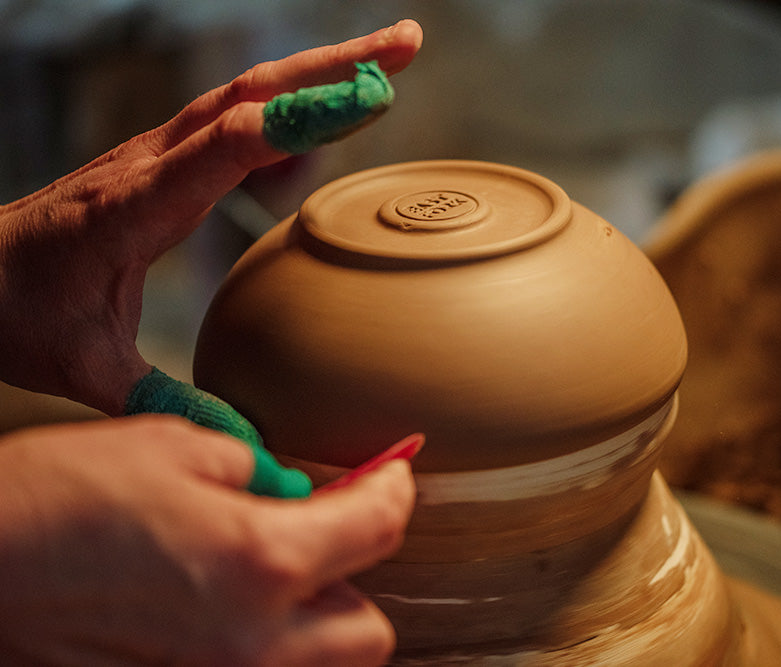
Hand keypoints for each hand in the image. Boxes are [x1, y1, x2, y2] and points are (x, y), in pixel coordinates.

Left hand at [0, 19, 421, 415]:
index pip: (224, 146)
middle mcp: (150, 164)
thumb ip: (165, 404)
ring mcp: (159, 153)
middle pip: (252, 93)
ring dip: (321, 71)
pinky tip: (328, 112)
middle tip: (408, 47)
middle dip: (335, 67)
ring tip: (392, 60)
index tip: (368, 100)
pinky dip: (292, 104)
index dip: (298, 121)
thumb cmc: (19, 314)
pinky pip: (238, 118)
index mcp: (134, 207)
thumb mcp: (88, 371)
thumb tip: (249, 449)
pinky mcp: (167, 160)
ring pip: (249, 92)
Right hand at [0, 416, 415, 664]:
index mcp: (262, 562)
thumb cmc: (60, 496)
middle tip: (326, 528)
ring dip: (320, 617)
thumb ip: (260, 473)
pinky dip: (268, 641)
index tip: (391, 473)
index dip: (395, 490)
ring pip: (321, 665)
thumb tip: (296, 491)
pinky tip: (230, 601)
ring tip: (277, 569)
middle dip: (359, 574)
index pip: (379, 530)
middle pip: (370, 630)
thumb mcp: (177, 448)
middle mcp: (253, 641)